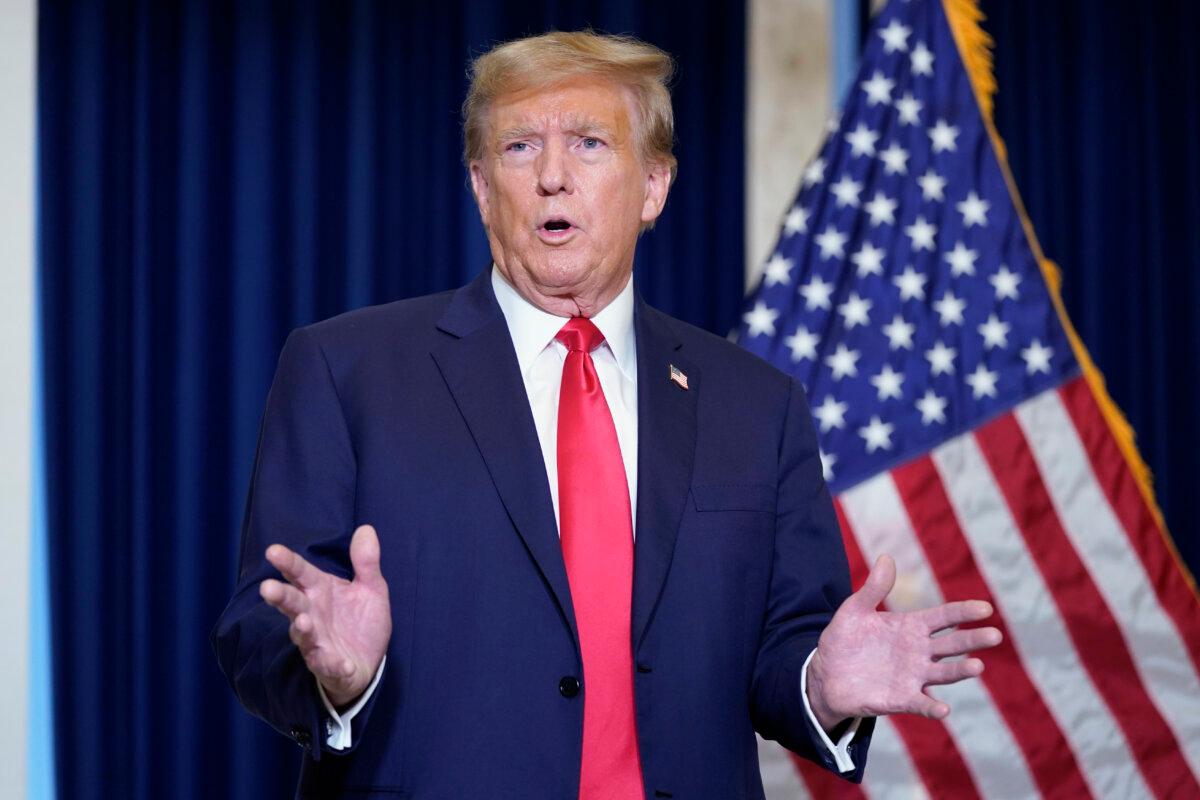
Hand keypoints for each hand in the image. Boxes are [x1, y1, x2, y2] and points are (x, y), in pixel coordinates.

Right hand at [259, 524, 391, 707]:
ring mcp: (317, 642)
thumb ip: (366, 562)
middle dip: (280, 596)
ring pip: (303, 635)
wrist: (367, 662)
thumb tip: (366, 528)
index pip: (300, 573)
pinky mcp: (329, 666)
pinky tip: (341, 663)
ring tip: (302, 622)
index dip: (287, 562)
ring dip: (302, 629)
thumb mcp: (371, 588)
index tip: (272, 550)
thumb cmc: (360, 621)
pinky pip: (327, 665)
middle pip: (292, 603)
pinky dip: (331, 664)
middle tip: (267, 588)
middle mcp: (312, 615)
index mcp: (319, 591)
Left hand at [806, 554, 1000, 729]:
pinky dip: (932, 707)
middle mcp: (919, 652)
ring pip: (944, 673)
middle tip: (994, 635)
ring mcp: (913, 676)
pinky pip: (921, 704)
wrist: (826, 674)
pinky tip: (942, 709)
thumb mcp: (855, 610)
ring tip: (977, 667)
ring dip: (960, 671)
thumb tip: (886, 557)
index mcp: (911, 627)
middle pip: (952, 644)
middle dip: (973, 640)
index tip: (985, 608)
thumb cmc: (844, 639)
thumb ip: (873, 588)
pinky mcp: (902, 699)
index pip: (944, 617)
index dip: (964, 612)